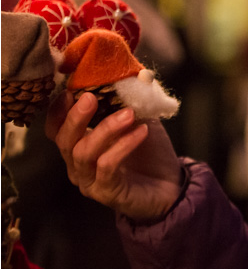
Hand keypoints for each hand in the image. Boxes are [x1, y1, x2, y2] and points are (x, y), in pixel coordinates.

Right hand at [46, 91, 182, 220]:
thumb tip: (125, 76)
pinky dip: (123, 146)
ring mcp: (89, 181)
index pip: (56, 128)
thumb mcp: (137, 120)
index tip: (70, 89)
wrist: (170, 186)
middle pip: (64, 140)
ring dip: (105, 129)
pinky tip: (142, 131)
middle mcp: (78, 164)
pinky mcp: (106, 192)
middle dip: (75, 117)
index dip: (58, 110)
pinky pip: (107, 166)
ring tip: (129, 113)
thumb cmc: (150, 151)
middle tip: (91, 97)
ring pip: (83, 153)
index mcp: (79, 145)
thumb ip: (125, 102)